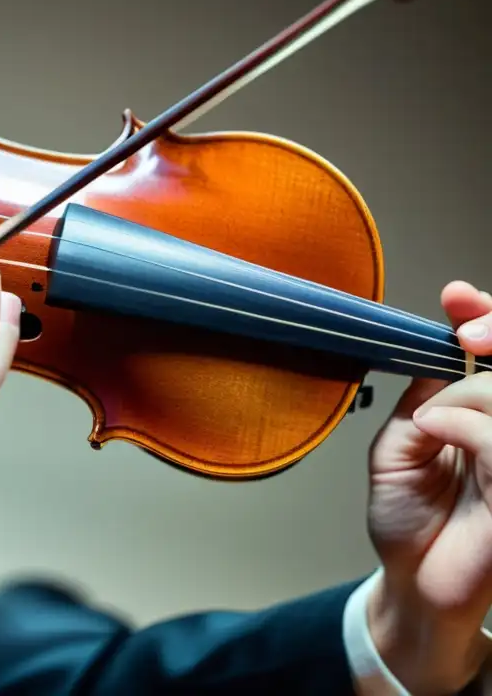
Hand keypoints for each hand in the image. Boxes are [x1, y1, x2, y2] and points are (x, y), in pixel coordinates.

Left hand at [366, 280, 491, 693]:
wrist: (412, 582)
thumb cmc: (407, 520)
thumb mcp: (397, 448)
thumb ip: (422, 402)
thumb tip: (438, 356)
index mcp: (480, 417)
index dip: (485, 317)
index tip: (456, 298)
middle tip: (467, 332)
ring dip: (467, 393)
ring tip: (429, 422)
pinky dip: (465, 424)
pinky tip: (435, 433)